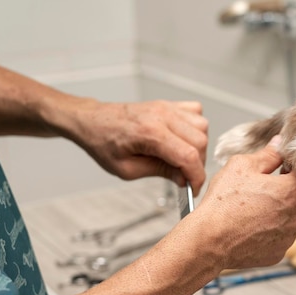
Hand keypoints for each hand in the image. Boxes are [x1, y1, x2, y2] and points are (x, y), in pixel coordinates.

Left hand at [65, 99, 207, 193]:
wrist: (93, 121)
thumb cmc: (104, 143)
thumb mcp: (128, 169)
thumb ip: (160, 172)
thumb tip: (184, 178)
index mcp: (149, 133)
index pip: (188, 156)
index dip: (196, 176)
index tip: (194, 188)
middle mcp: (162, 116)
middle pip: (200, 142)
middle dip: (197, 164)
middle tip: (183, 175)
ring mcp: (167, 107)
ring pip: (202, 127)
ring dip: (198, 147)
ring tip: (182, 158)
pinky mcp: (168, 104)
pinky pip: (196, 114)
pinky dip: (196, 129)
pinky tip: (183, 139)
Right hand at [195, 135, 295, 269]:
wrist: (209, 240)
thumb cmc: (224, 203)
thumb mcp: (242, 166)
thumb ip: (268, 154)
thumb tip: (280, 144)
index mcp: (292, 191)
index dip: (292, 168)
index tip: (280, 167)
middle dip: (285, 190)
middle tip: (262, 188)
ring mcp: (288, 237)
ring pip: (290, 219)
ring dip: (278, 212)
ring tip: (253, 209)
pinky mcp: (278, 253)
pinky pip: (279, 237)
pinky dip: (269, 231)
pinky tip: (252, 226)